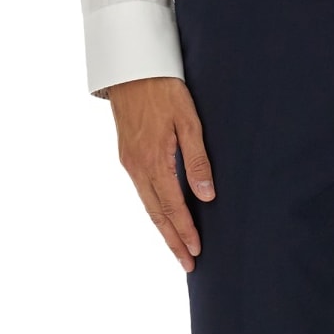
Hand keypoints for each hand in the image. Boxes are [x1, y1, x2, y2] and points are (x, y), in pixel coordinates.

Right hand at [109, 77, 215, 271]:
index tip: (196, 252)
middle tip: (187, 264)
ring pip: (147, 205)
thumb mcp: (189, 120)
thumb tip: (206, 195)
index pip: (172, 207)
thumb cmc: (164, 90)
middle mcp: (138, 167)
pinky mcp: (127, 156)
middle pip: (156, 214)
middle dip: (173, 241)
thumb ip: (197, 158)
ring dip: (163, 228)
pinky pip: (142, 191)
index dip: (185, 231)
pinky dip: (154, 209)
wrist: (132, 69)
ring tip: (178, 247)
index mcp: (154, 161)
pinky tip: (163, 215)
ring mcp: (129, 162)